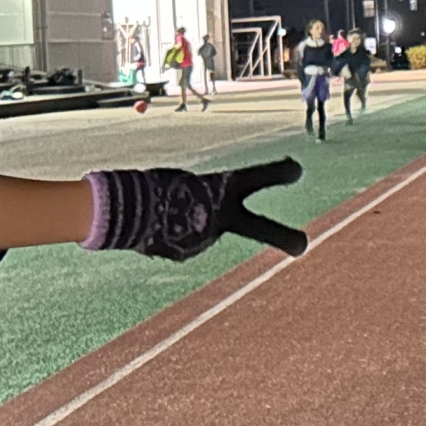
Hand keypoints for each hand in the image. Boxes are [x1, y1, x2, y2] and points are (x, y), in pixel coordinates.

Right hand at [84, 158, 308, 259]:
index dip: (277, 174)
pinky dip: (172, 234)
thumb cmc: (153, 186)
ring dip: (186, 224)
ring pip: (203, 232)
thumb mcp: (187, 183)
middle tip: (303, 246)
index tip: (298, 170)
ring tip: (162, 213)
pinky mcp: (185, 254)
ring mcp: (204, 239)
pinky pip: (184, 241)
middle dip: (282, 237)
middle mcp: (218, 217)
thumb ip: (210, 199)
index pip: (254, 177)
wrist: (122, 211)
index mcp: (219, 189)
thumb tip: (214, 222)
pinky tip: (156, 226)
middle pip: (260, 228)